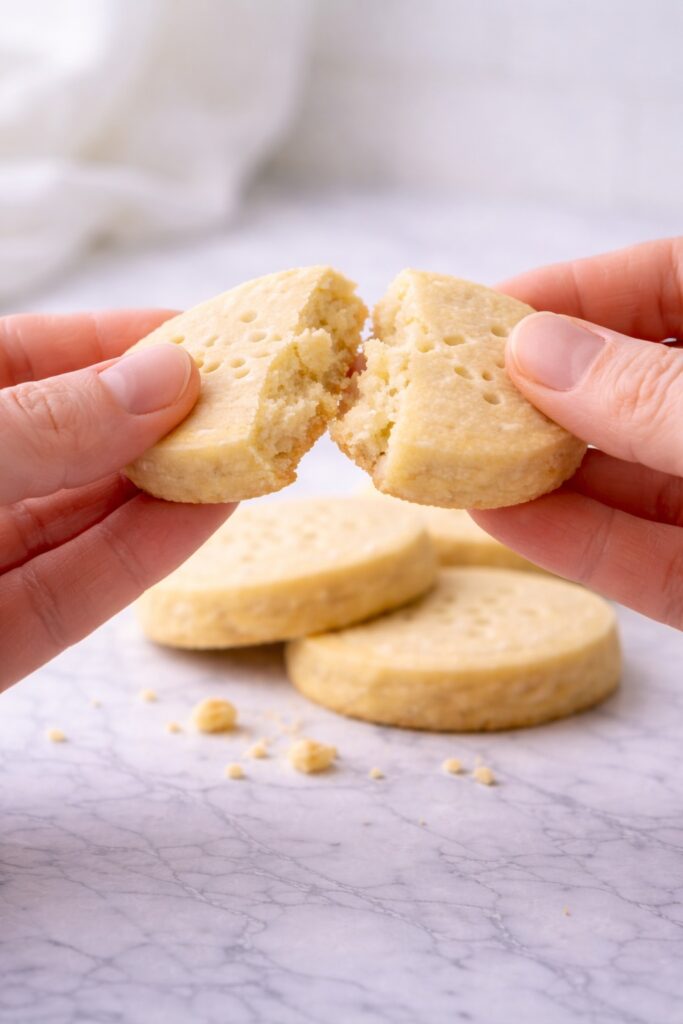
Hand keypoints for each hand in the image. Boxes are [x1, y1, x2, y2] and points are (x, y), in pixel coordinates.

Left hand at [0, 311, 233, 689]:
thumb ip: (47, 422)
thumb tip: (163, 379)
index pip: (43, 357)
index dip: (129, 342)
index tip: (213, 334)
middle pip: (85, 436)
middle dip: (171, 417)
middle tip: (260, 396)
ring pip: (94, 513)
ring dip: (178, 483)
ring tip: (258, 449)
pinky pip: (84, 585)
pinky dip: (150, 551)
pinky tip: (213, 512)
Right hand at [472, 237, 682, 627]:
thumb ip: (651, 392)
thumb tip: (536, 349)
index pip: (669, 282)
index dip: (578, 288)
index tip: (488, 308)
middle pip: (631, 386)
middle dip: (541, 391)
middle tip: (450, 392)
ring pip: (629, 477)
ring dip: (540, 471)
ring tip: (453, 459)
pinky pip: (645, 557)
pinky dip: (578, 541)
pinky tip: (505, 522)